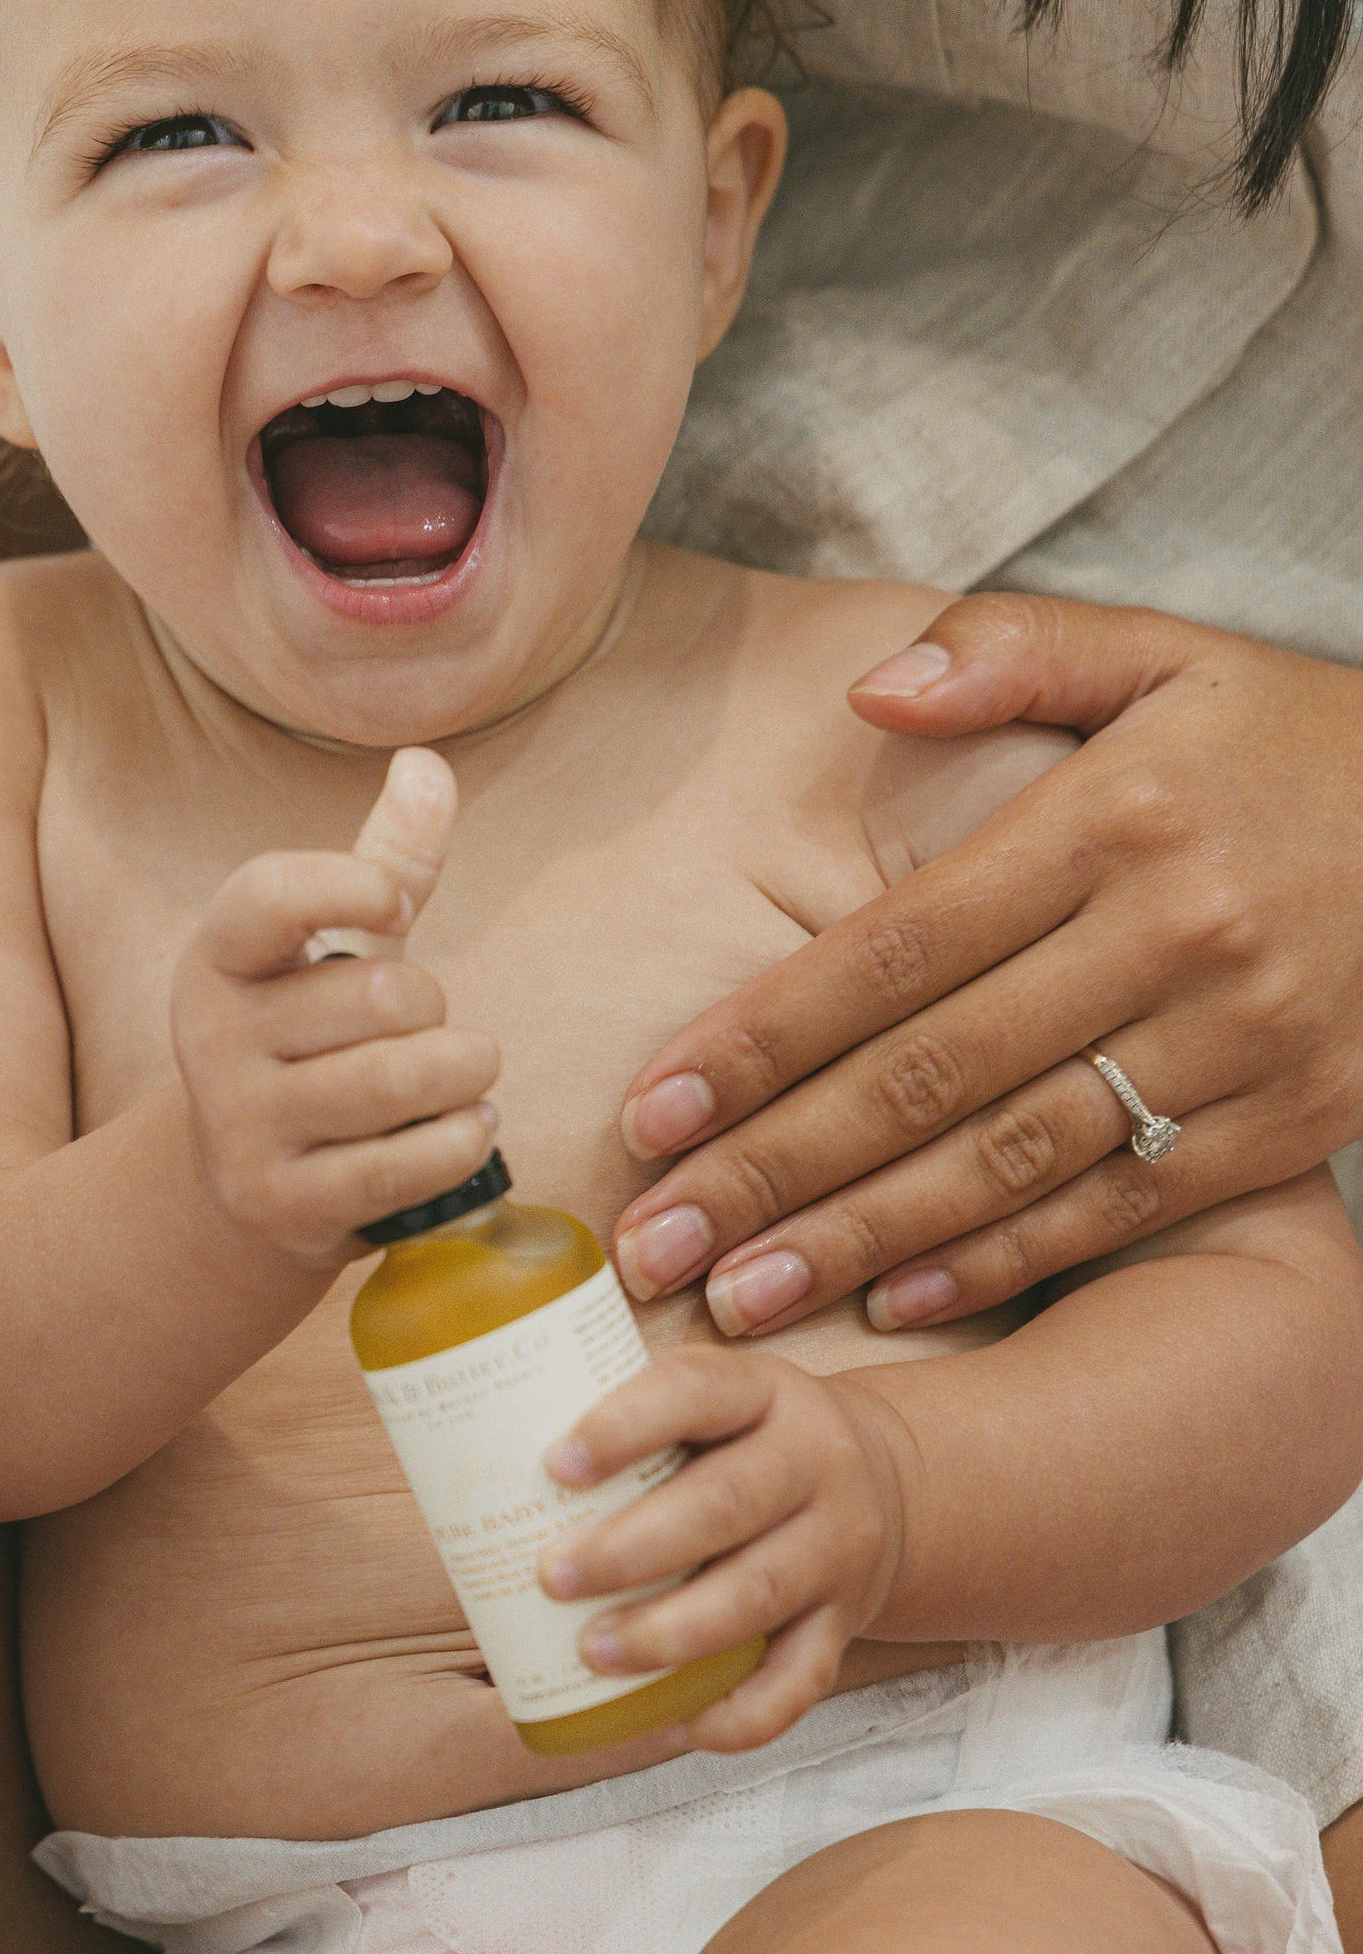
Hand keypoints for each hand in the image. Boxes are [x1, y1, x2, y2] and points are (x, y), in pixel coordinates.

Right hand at [169, 750, 499, 1269]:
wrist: (242, 1191)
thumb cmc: (309, 1044)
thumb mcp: (330, 954)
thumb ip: (385, 862)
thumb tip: (427, 763)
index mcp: (216, 959)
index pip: (270, 896)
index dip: (353, 887)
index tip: (398, 909)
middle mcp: (212, 1041)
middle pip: (382, 997)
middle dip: (437, 1010)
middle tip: (432, 1027)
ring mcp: (242, 1128)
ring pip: (401, 1080)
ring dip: (466, 1074)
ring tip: (470, 1075)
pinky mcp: (285, 1204)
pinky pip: (408, 1163)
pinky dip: (463, 1142)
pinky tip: (468, 1130)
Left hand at [537, 1347, 906, 1750]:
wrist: (890, 1483)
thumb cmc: (745, 1444)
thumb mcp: (711, 1404)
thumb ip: (628, 1424)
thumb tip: (476, 1473)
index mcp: (762, 1393)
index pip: (698, 1392)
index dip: (627, 1425)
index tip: (555, 1465)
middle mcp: (813, 1464)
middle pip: (728, 1503)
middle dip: (634, 1548)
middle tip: (553, 1576)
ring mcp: (836, 1548)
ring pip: (759, 1594)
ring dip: (670, 1633)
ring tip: (591, 1654)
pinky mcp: (844, 1624)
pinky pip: (800, 1680)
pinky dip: (739, 1714)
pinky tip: (673, 1723)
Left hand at [612, 598, 1362, 1336]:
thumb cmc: (1299, 738)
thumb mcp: (1170, 654)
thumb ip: (1012, 651)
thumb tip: (870, 688)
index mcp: (1112, 819)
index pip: (897, 946)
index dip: (764, 1035)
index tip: (654, 1106)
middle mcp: (1172, 935)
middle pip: (933, 1071)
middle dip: (778, 1165)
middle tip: (654, 1240)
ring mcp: (1243, 1039)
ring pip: (1015, 1158)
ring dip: (864, 1238)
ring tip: (741, 1296)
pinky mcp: (1298, 1120)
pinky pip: (1123, 1205)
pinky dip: (1006, 1260)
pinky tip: (896, 1302)